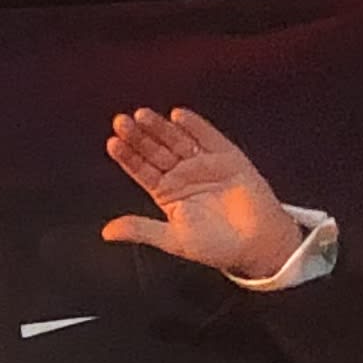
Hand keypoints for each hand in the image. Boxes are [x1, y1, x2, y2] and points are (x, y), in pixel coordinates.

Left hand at [103, 108, 305, 277]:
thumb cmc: (216, 246)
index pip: (142, 170)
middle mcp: (182, 175)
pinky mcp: (226, 157)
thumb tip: (105, 232)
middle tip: (122, 122)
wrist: (256, 244)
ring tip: (142, 115)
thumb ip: (141, 230)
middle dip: (139, 136)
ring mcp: (203, 164)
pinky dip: (194, 126)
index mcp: (166, 193)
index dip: (128, 156)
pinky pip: (207, 137)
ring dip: (160, 128)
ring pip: (176, 141)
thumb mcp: (173, 239)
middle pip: (155, 151)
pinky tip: (178, 116)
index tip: (113, 143)